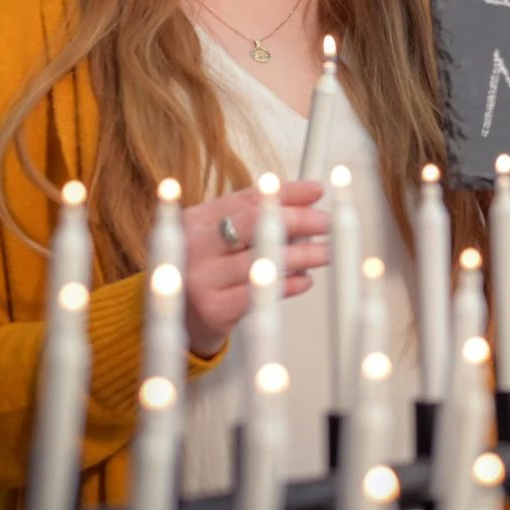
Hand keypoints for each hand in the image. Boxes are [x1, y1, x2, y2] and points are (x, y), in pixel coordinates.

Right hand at [179, 178, 330, 356]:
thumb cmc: (212, 268)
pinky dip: (288, 285)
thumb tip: (313, 192)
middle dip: (297, 220)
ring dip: (302, 255)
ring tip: (326, 252)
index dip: (286, 194)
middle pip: (252, 223)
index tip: (318, 192)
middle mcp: (192, 245)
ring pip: (261, 260)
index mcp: (195, 219)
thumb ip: (265, 211)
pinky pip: (260, 294)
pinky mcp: (213, 309)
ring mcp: (200, 278)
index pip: (247, 199)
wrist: (182, 318)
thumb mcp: (229, 234)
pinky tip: (305, 280)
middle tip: (326, 223)